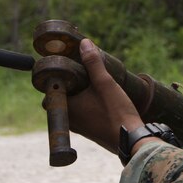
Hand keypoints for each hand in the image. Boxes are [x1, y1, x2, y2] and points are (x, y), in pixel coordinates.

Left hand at [67, 39, 143, 154]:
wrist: (132, 140)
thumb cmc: (117, 113)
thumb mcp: (105, 83)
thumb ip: (93, 63)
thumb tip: (84, 43)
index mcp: (67, 108)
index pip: (50, 90)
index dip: (56, 78)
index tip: (65, 67)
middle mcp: (69, 120)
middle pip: (60, 98)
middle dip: (68, 86)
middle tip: (79, 72)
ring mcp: (79, 128)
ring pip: (71, 107)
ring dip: (77, 95)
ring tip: (89, 82)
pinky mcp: (90, 131)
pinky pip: (81, 114)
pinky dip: (85, 105)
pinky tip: (97, 97)